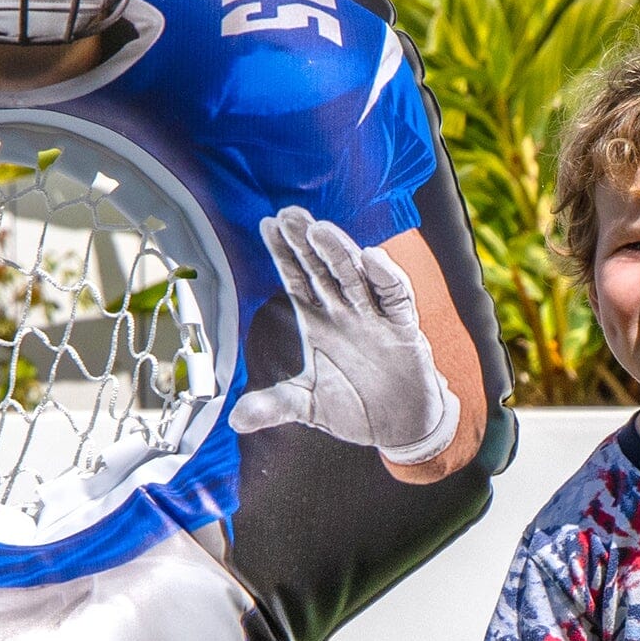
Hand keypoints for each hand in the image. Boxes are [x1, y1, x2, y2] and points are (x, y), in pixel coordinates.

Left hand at [229, 209, 458, 462]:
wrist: (399, 426)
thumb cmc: (353, 405)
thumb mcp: (306, 406)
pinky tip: (371, 258)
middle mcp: (344, 311)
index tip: (267, 224)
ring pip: (355, 276)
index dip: (284, 252)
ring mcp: (374, 317)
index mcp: (318, 321)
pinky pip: (396, 298)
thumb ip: (273, 406)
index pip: (297, 278)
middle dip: (306, 242)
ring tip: (320, 230)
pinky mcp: (403, 329)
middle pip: (323, 268)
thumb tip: (235, 420)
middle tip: (288, 214)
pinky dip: (385, 277)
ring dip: (339, 252)